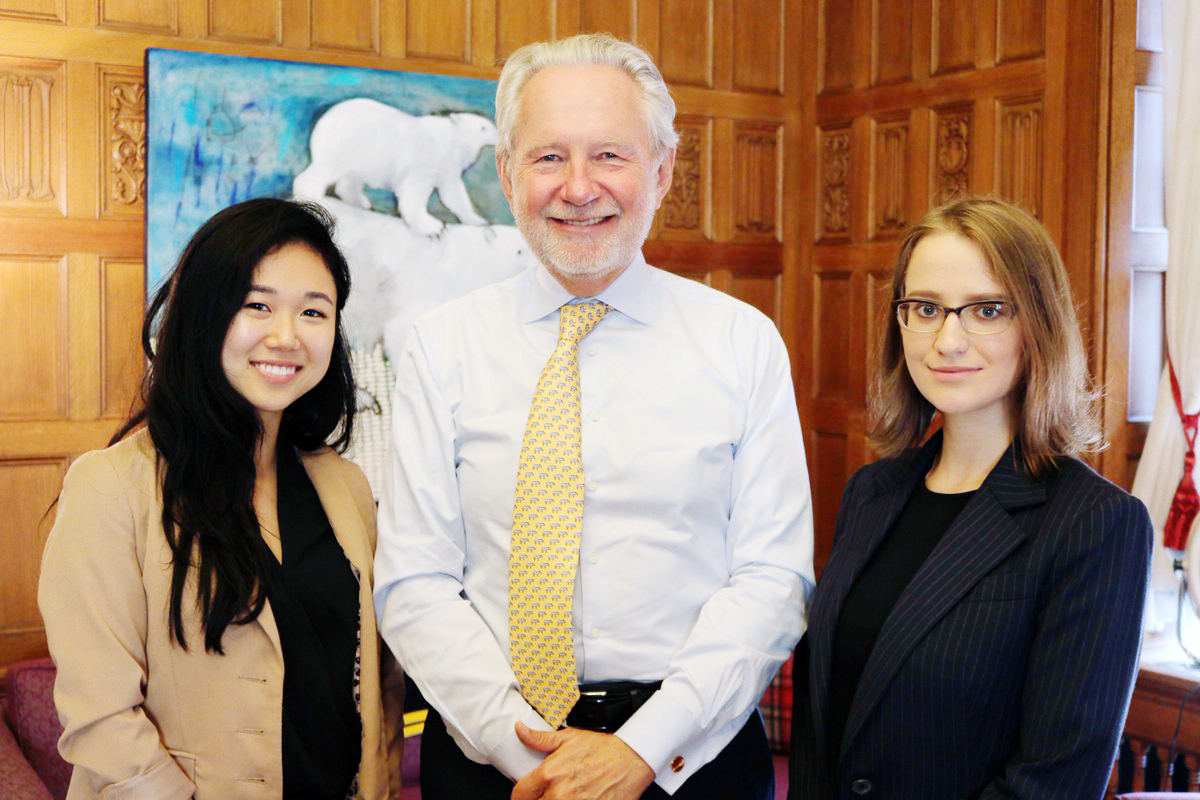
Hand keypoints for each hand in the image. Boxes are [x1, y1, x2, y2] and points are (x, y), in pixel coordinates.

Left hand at [511, 721, 654, 799]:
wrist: (631, 760)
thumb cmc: (603, 749)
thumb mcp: (569, 738)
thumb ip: (539, 739)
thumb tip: (520, 730)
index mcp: (550, 773)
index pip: (519, 794)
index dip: (520, 795)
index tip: (526, 793)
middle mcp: (559, 794)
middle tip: (545, 794)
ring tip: (560, 797)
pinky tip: (575, 799)